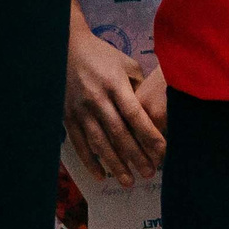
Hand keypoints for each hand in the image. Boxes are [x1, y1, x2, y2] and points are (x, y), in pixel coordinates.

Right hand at [65, 22, 164, 186]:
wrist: (66, 48)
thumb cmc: (102, 56)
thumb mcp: (126, 65)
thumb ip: (139, 88)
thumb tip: (153, 114)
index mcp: (115, 84)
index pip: (135, 115)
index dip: (149, 136)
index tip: (162, 152)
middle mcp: (97, 99)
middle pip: (119, 133)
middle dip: (136, 156)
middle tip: (149, 173)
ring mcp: (80, 109)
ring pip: (100, 143)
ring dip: (115, 164)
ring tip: (129, 181)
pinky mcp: (67, 116)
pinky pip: (79, 144)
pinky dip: (90, 162)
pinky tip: (102, 175)